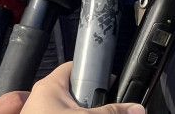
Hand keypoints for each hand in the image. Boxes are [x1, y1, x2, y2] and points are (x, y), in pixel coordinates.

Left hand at [0, 63, 143, 113]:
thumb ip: (112, 110)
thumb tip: (135, 108)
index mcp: (50, 85)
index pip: (77, 66)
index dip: (95, 71)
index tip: (109, 80)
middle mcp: (41, 97)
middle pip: (75, 89)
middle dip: (89, 96)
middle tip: (102, 105)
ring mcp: (39, 111)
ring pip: (67, 105)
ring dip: (82, 108)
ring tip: (93, 113)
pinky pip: (60, 112)